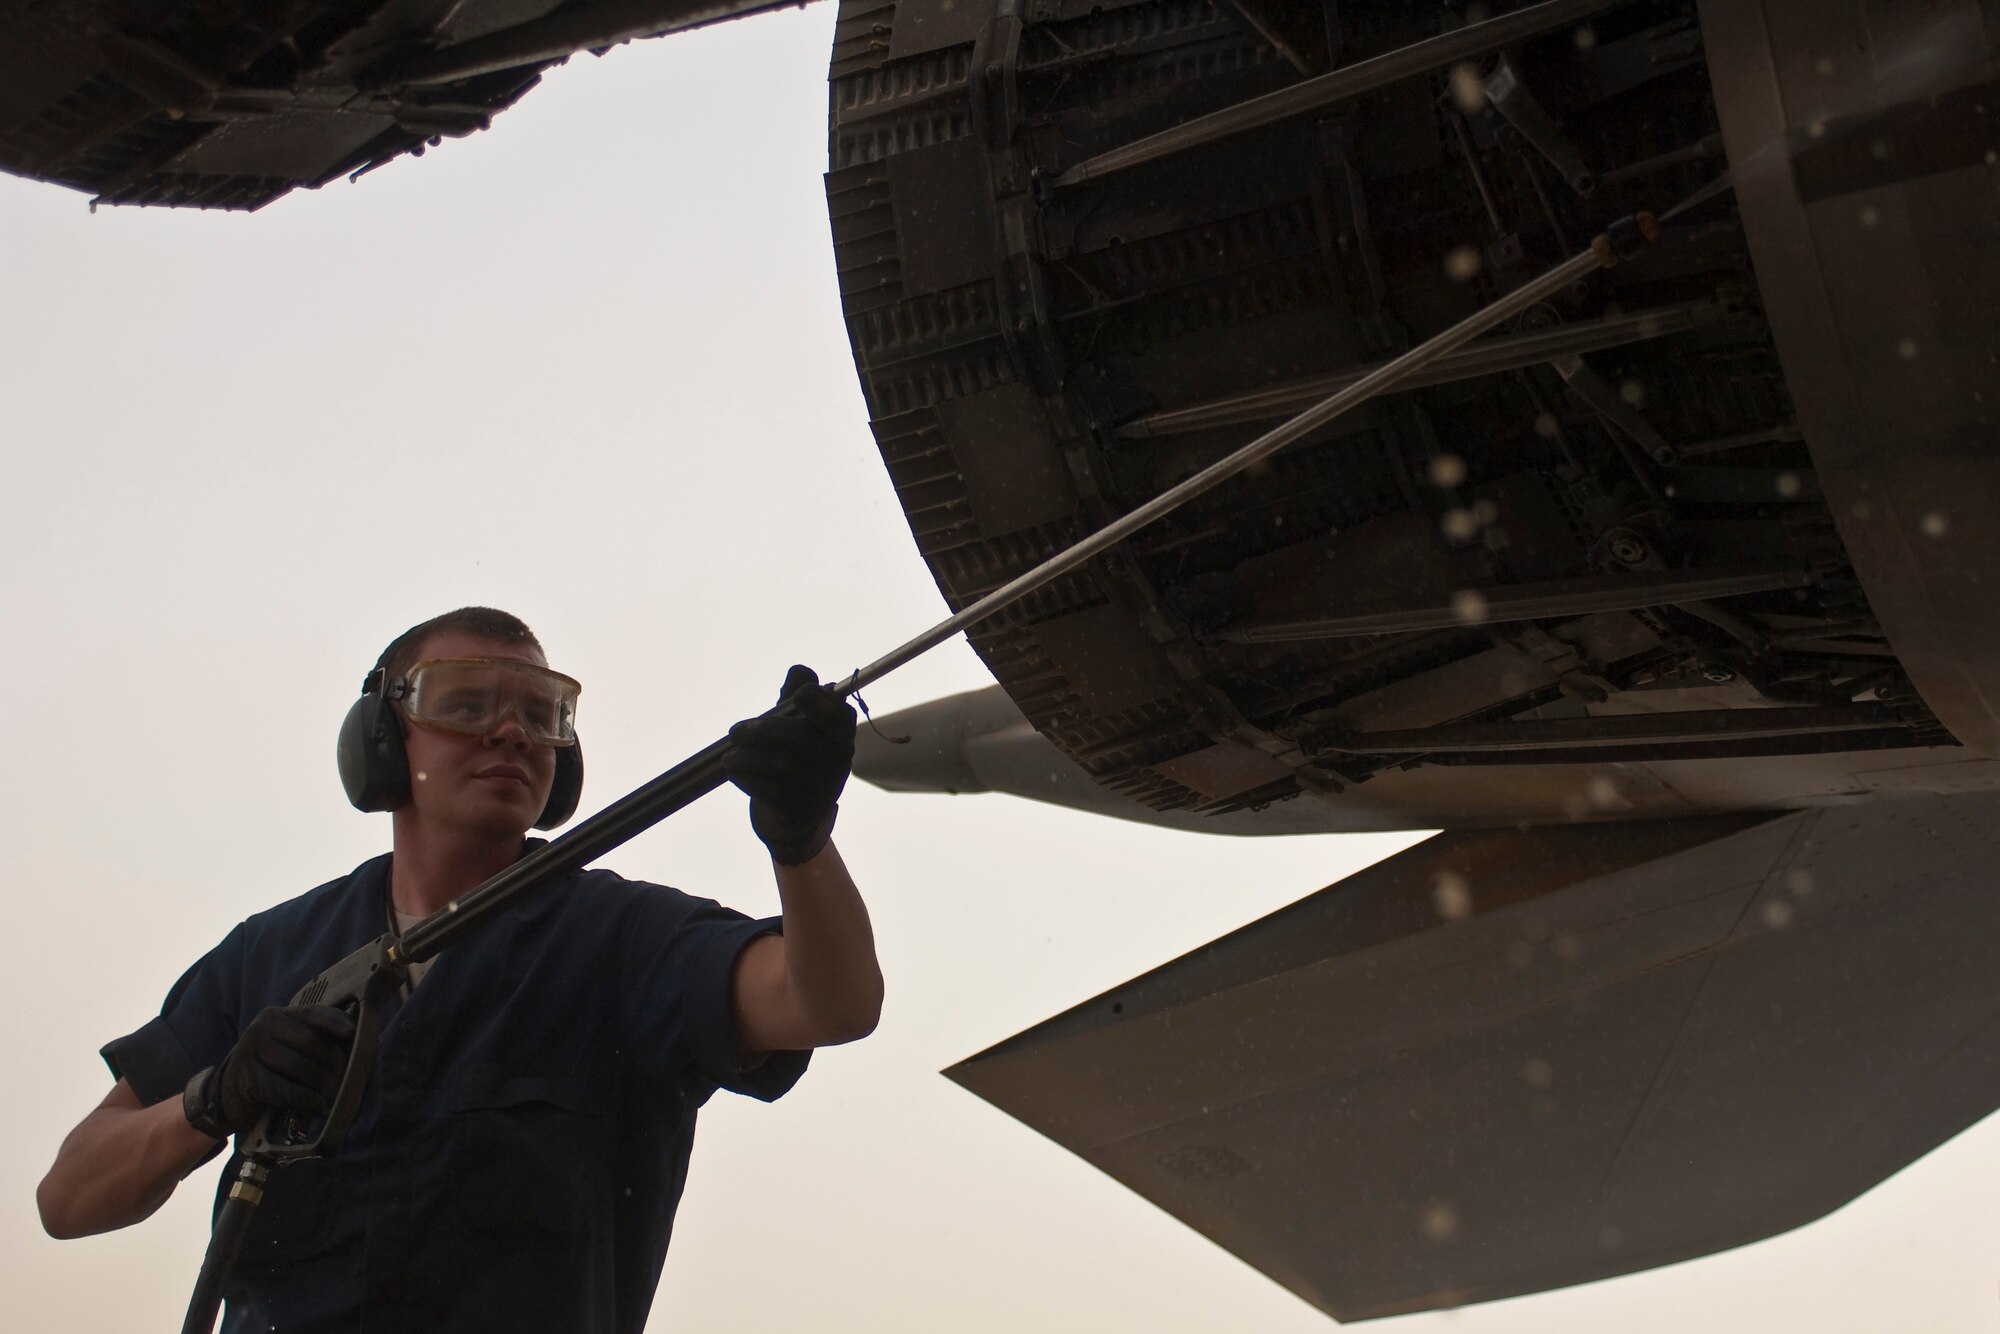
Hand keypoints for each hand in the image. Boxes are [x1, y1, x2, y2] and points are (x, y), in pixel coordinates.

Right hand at [217, 1004, 356, 1133]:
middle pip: (310, 1042)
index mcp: (281, 1015)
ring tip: (335, 1097)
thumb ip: (320, 1043)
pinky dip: (306, 1099)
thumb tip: (360, 1050)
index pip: (313, 1013)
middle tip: (346, 1082)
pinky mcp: (246, 1077)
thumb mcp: (293, 1049)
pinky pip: (283, 1089)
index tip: (352, 1033)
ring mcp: (251, 1050)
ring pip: (298, 1066)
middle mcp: (263, 1027)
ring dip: (322, 1085)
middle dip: (334, 1064)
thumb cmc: (274, 1069)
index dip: (335, 1022)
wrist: (231, 1093)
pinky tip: (318, 1106)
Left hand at [725, 665, 855, 865]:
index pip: (839, 714)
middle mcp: (837, 762)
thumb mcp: (797, 725)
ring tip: (729, 757)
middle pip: (800, 737)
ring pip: (780, 765)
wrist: (794, 818)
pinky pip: (768, 790)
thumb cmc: (795, 760)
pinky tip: (736, 773)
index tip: (798, 696)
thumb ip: (795, 696)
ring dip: (746, 757)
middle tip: (734, 732)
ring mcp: (820, 789)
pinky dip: (746, 778)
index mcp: (840, 736)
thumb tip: (799, 671)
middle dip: (762, 730)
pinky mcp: (799, 811)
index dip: (819, 701)